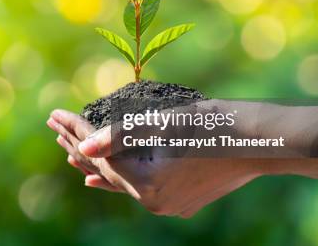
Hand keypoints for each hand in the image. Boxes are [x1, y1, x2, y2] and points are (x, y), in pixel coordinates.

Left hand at [47, 108, 265, 217]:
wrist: (263, 142)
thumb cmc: (215, 125)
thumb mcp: (164, 123)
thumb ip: (119, 135)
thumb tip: (83, 148)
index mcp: (147, 184)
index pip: (99, 153)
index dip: (75, 130)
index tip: (54, 114)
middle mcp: (154, 201)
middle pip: (105, 169)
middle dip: (78, 145)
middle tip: (54, 126)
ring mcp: (167, 204)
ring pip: (119, 180)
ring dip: (95, 162)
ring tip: (67, 153)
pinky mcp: (179, 200)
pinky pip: (136, 188)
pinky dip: (115, 178)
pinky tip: (96, 181)